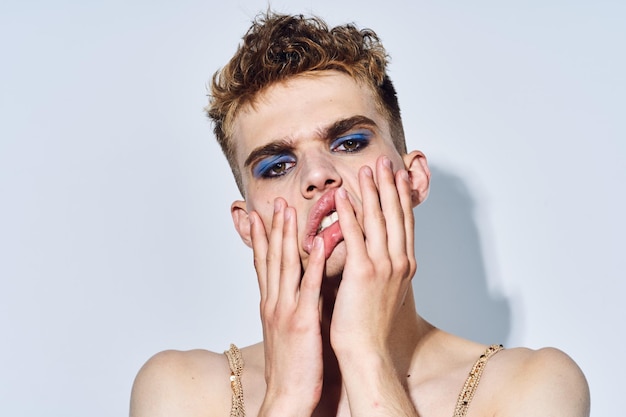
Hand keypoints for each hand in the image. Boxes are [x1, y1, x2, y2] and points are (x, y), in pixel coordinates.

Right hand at [250, 198, 325, 414]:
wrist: (287, 395)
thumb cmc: (291, 366)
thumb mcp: (286, 330)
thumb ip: (290, 306)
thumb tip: (299, 288)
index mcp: (271, 304)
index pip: (263, 264)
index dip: (262, 238)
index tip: (261, 215)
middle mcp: (274, 302)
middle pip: (271, 258)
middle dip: (273, 228)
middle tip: (275, 202)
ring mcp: (286, 310)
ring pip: (284, 266)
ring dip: (286, 236)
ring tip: (288, 211)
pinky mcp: (303, 321)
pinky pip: (309, 287)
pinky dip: (312, 264)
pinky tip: (317, 245)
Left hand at [330, 155, 416, 355]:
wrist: (366, 351)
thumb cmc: (370, 325)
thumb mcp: (385, 292)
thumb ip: (385, 269)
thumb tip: (382, 254)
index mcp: (404, 266)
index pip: (406, 223)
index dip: (402, 197)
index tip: (399, 176)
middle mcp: (399, 263)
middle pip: (396, 215)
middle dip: (391, 186)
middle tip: (385, 162)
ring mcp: (383, 267)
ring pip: (379, 220)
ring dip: (373, 192)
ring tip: (367, 170)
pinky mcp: (362, 273)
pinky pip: (354, 236)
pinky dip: (349, 213)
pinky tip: (343, 196)